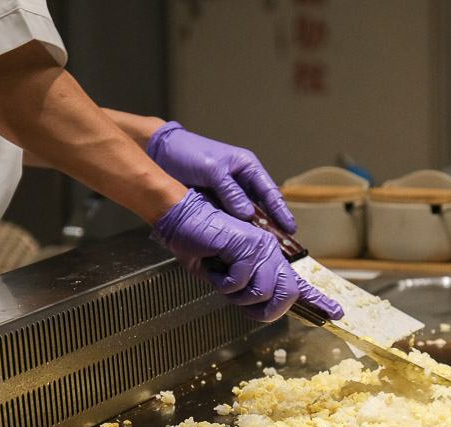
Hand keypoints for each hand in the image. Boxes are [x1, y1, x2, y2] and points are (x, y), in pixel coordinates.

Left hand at [146, 121, 296, 232]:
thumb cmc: (188, 153)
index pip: (270, 192)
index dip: (281, 211)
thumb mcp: (212, 170)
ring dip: (253, 231)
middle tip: (279, 245)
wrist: (161, 153)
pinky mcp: (215, 204)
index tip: (290, 228)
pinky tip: (239, 243)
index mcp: (247, 167)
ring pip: (247, 216)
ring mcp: (229, 195)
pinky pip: (230, 220)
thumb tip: (247, 214)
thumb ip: (230, 192)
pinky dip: (235, 231)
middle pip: (262, 207)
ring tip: (261, 249)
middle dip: (271, 226)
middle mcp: (241, 182)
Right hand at [153, 190, 342, 322]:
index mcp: (267, 258)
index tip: (334, 313)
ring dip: (236, 295)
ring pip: (264, 294)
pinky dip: (223, 283)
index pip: (298, 283)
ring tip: (222, 277)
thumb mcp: (225, 275)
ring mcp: (261, 246)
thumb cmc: (196, 243)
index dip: (318, 301)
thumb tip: (262, 309)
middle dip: (263, 310)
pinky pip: (240, 284)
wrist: (178, 217)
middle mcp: (270, 250)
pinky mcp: (248, 244)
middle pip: (287, 296)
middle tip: (242, 302)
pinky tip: (216, 266)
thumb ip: (246, 291)